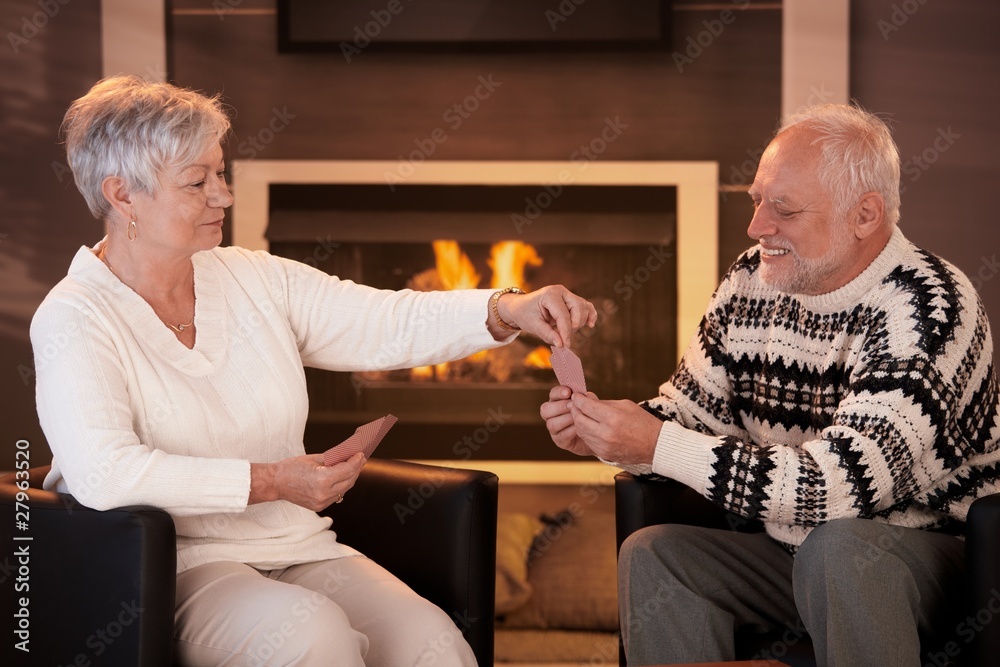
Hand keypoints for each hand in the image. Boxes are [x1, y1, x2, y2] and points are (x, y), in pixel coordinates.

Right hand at [250, 452, 363, 510]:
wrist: (275, 483)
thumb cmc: (292, 467)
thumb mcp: (314, 459)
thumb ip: (332, 459)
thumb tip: (348, 457)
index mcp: (322, 479)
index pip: (347, 470)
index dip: (356, 461)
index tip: (361, 453)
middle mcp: (324, 493)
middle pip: (349, 481)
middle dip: (356, 469)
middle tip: (361, 458)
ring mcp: (322, 502)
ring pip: (344, 489)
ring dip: (351, 478)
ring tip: (355, 467)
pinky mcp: (319, 507)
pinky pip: (336, 495)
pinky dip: (341, 486)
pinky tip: (344, 477)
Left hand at [494, 285, 596, 346]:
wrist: (521, 307)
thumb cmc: (526, 315)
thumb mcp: (533, 326)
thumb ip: (548, 335)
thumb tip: (562, 345)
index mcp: (549, 295)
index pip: (563, 315)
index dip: (566, 332)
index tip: (565, 346)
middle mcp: (561, 292)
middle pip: (578, 308)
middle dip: (573, 326)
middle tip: (562, 337)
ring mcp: (568, 295)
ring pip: (584, 308)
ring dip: (578, 323)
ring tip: (565, 332)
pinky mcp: (572, 301)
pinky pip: (586, 307)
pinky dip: (589, 315)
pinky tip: (590, 325)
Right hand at [540, 385, 597, 456]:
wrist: (597, 434)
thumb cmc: (591, 415)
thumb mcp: (589, 403)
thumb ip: (583, 398)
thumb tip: (580, 394)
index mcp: (557, 401)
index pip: (552, 394)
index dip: (558, 392)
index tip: (568, 392)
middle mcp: (551, 415)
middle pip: (545, 409)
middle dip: (560, 406)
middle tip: (572, 405)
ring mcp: (554, 428)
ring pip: (552, 423)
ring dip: (565, 419)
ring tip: (577, 417)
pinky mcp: (559, 441)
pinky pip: (561, 435)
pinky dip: (571, 431)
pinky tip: (579, 427)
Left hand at [544, 387, 660, 464]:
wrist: (655, 445)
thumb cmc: (642, 422)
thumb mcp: (625, 405)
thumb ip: (604, 403)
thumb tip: (586, 398)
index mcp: (612, 418)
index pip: (586, 406)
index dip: (578, 400)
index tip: (576, 396)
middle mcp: (606, 433)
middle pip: (579, 420)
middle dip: (575, 410)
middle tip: (576, 405)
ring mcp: (604, 446)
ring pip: (581, 432)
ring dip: (579, 422)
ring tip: (582, 415)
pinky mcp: (604, 454)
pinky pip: (588, 442)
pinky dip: (586, 433)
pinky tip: (589, 427)